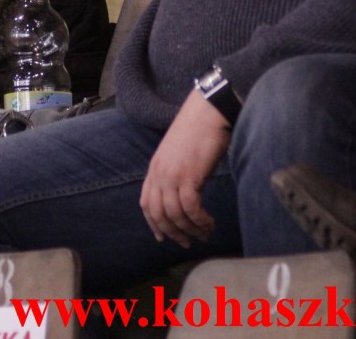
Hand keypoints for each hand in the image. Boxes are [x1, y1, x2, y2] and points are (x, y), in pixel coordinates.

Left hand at [139, 91, 231, 247]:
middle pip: (158, 214)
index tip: (164, 237)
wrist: (208, 112)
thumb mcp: (179, 155)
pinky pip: (191, 208)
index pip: (146, 203)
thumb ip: (176, 173)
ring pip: (175, 214)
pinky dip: (200, 220)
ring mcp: (172, 175)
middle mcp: (159, 173)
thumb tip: (184, 195)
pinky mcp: (188, 176)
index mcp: (155, 168)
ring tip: (204, 234)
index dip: (154, 223)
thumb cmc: (198, 131)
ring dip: (190, 229)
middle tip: (187, 243)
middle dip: (172, 232)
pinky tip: (209, 223)